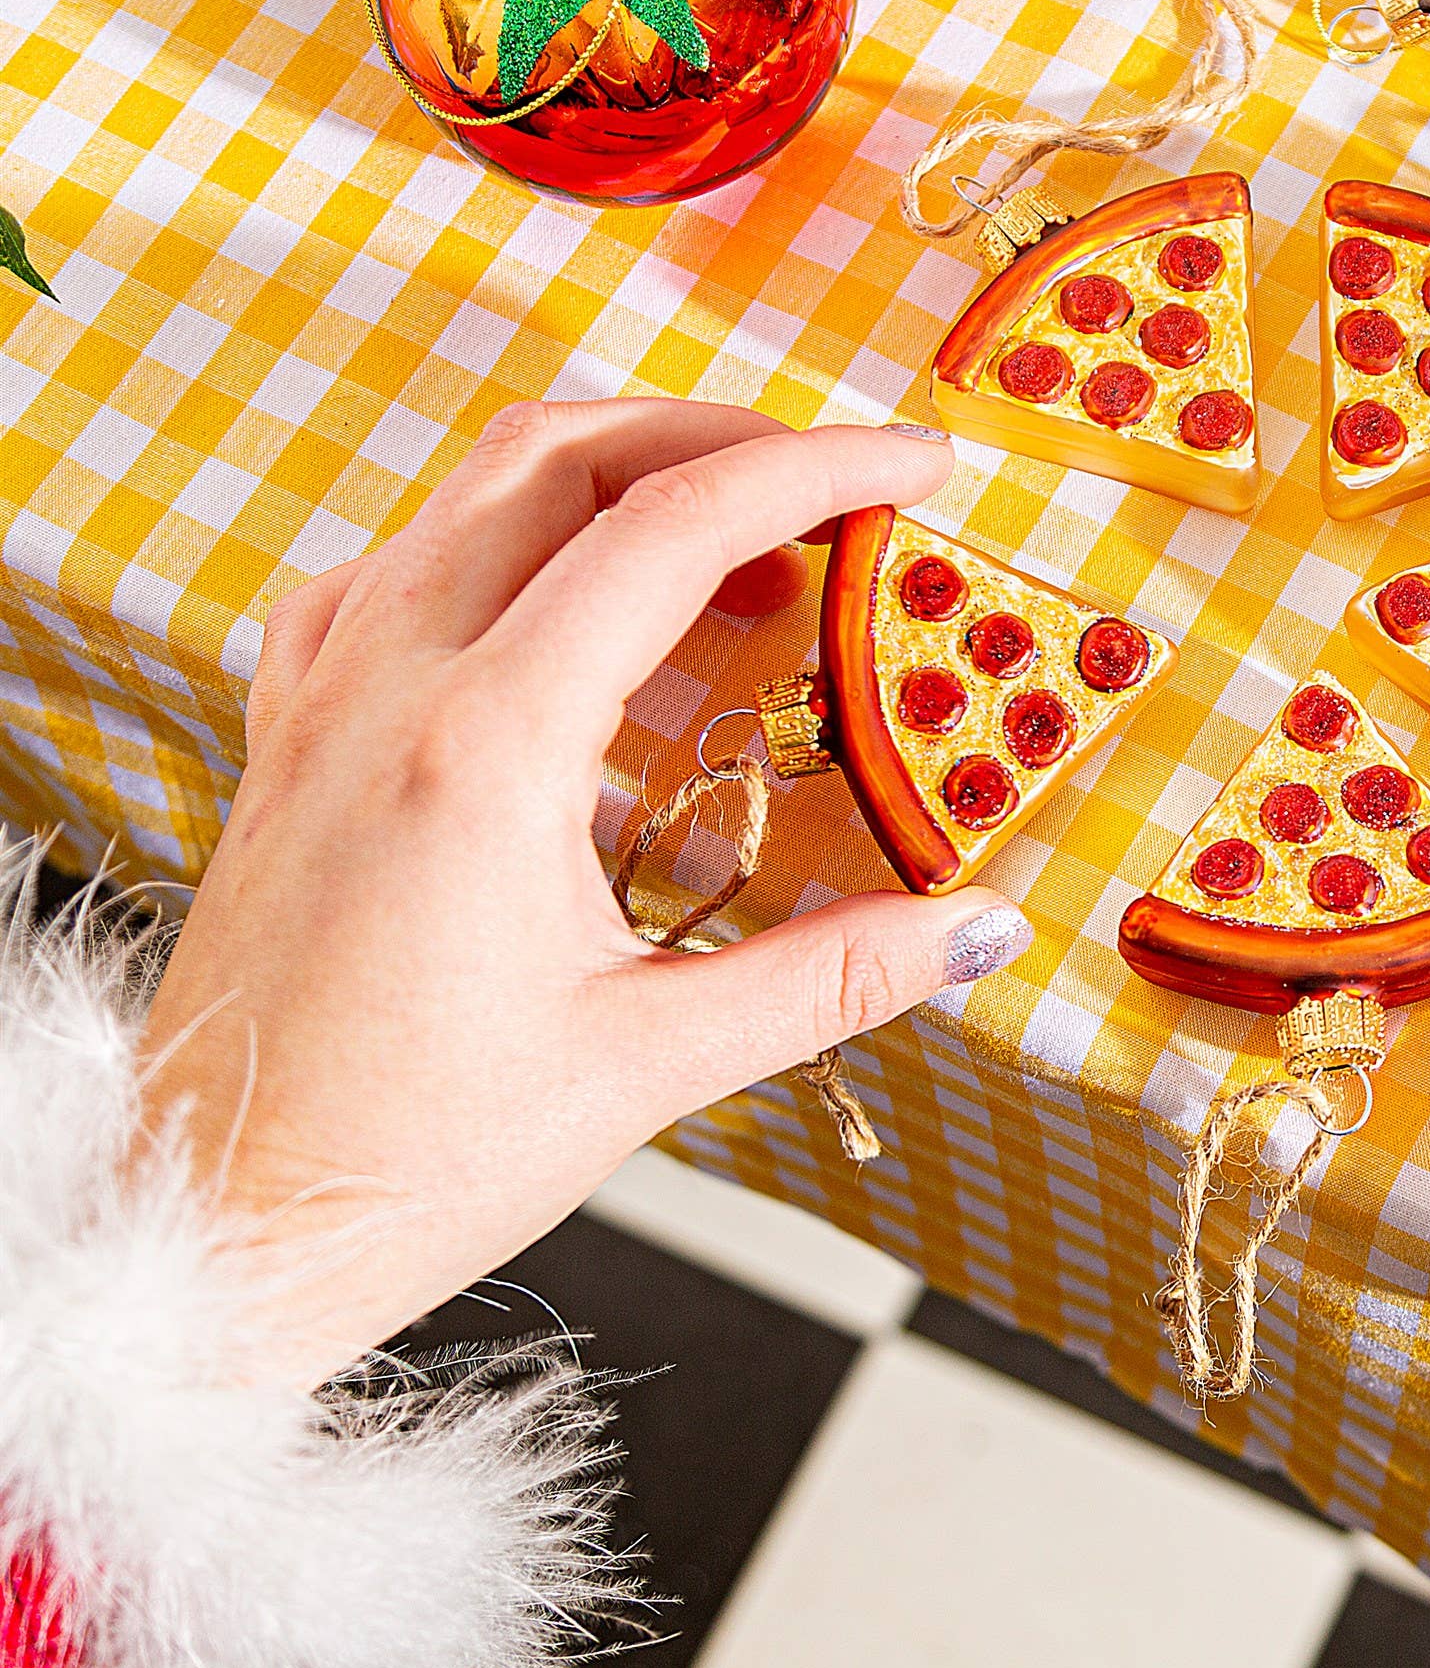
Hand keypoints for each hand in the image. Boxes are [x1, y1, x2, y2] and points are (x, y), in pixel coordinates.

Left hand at [142, 401, 1030, 1389]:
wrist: (214, 1231)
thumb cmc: (399, 1162)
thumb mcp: (645, 1066)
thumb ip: (831, 978)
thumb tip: (976, 929)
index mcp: (483, 747)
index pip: (672, 528)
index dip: (814, 469)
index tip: (912, 465)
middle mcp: (387, 685)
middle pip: (563, 457)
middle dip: (716, 436)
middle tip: (832, 485)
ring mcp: (321, 699)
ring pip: (469, 492)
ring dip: (612, 473)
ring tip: (726, 539)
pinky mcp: (289, 738)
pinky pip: (390, 571)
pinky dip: (497, 540)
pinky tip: (552, 607)